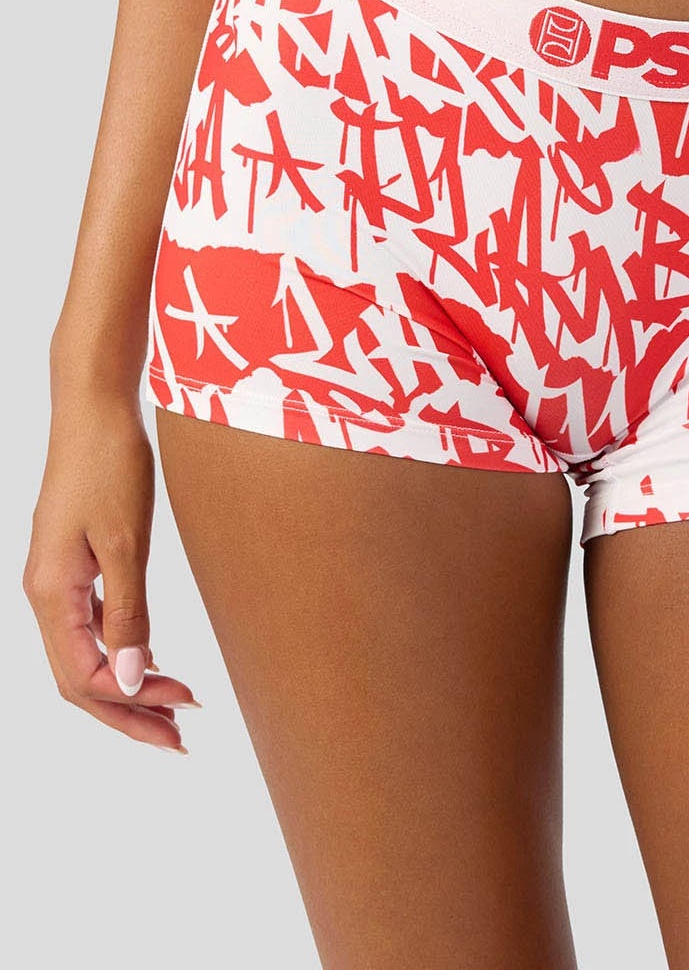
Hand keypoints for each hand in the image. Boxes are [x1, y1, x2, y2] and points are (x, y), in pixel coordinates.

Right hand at [24, 380, 198, 749]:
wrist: (95, 408)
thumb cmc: (110, 464)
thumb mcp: (126, 542)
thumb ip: (128, 613)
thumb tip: (132, 682)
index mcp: (50, 594)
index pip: (82, 678)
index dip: (129, 706)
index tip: (182, 712)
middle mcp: (45, 594)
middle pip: (80, 677)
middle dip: (128, 713)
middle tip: (179, 740)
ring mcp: (57, 579)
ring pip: (86, 653)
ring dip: (129, 685)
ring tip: (176, 709)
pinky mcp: (74, 563)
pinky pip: (91, 625)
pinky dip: (123, 649)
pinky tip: (154, 661)